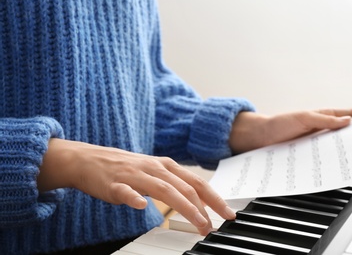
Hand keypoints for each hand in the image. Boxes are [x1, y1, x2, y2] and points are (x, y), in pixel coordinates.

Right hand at [37, 139, 235, 234]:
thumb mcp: (154, 172)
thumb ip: (174, 185)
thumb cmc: (125, 168)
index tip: (228, 213)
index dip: (215, 198)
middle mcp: (155, 168)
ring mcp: (135, 175)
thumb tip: (197, 202)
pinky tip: (142, 206)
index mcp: (166, 166)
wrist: (89, 159)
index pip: (196, 182)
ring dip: (183, 207)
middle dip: (203, 208)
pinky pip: (125, 191)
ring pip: (164, 189)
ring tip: (197, 222)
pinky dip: (134, 198)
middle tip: (212, 227)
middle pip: (185, 187)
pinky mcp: (115, 183)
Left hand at [229, 108, 351, 152]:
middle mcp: (320, 129)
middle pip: (342, 133)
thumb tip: (346, 121)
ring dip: (341, 150)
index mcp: (321, 116)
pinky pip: (321, 157)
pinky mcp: (308, 154)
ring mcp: (314, 142)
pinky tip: (333, 165)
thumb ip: (324, 120)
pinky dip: (328, 160)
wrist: (260, 138)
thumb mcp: (303, 118)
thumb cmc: (279, 124)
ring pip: (333, 146)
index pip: (346, 115)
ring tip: (351, 156)